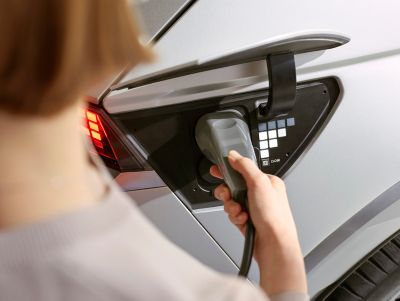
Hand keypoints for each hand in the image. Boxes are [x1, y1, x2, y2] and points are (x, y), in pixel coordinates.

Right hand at [210, 150, 306, 294]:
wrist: (274, 244)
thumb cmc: (274, 216)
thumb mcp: (259, 183)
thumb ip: (245, 166)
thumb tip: (234, 156)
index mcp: (266, 181)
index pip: (243, 169)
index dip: (228, 169)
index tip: (217, 169)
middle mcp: (260, 193)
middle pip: (233, 185)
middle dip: (228, 192)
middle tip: (228, 195)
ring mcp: (253, 207)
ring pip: (231, 200)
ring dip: (232, 206)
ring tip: (240, 211)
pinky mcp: (247, 220)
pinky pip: (233, 213)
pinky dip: (235, 217)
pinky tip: (243, 220)